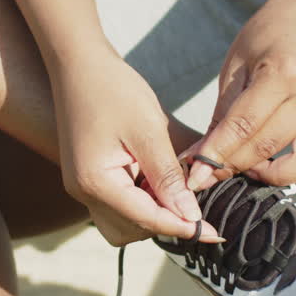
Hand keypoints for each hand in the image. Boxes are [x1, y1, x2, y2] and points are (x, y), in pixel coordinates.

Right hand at [50, 47, 222, 246]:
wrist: (79, 64)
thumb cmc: (113, 89)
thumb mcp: (148, 131)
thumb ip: (168, 177)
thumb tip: (190, 216)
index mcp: (95, 181)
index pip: (146, 219)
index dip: (183, 227)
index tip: (216, 232)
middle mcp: (83, 191)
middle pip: (132, 230)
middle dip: (166, 223)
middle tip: (198, 206)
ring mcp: (82, 187)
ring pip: (123, 225)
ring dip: (152, 216)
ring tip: (176, 190)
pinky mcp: (88, 179)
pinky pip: (117, 207)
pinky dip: (141, 204)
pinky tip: (160, 182)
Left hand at [185, 4, 295, 190]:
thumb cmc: (266, 36)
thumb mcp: (235, 66)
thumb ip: (222, 114)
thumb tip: (200, 158)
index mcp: (284, 72)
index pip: (244, 125)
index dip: (215, 154)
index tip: (193, 175)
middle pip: (268, 145)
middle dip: (232, 166)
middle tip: (206, 175)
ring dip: (270, 177)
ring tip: (245, 169)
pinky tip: (271, 167)